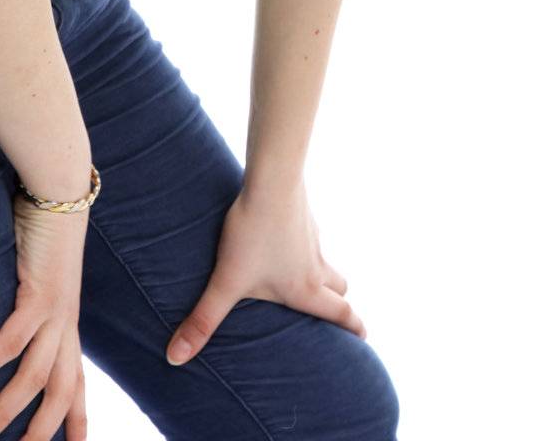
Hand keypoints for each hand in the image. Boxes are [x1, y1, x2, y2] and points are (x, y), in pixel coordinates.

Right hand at [0, 190, 89, 440]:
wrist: (60, 189)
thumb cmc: (44, 226)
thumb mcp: (38, 276)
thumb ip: (25, 303)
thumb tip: (3, 320)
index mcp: (67, 322)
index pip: (76, 380)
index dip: (78, 418)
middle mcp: (66, 321)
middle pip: (60, 391)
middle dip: (40, 433)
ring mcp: (56, 309)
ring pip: (34, 376)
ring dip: (4, 411)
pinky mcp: (40, 292)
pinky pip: (11, 340)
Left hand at [166, 178, 365, 365]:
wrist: (270, 180)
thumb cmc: (252, 234)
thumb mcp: (225, 282)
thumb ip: (203, 321)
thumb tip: (176, 359)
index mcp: (305, 289)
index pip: (341, 313)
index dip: (354, 328)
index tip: (363, 336)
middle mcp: (316, 264)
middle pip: (340, 286)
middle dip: (337, 300)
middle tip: (332, 310)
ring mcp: (312, 236)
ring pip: (325, 259)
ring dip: (319, 269)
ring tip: (299, 274)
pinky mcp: (303, 212)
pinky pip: (308, 233)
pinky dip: (302, 242)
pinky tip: (279, 236)